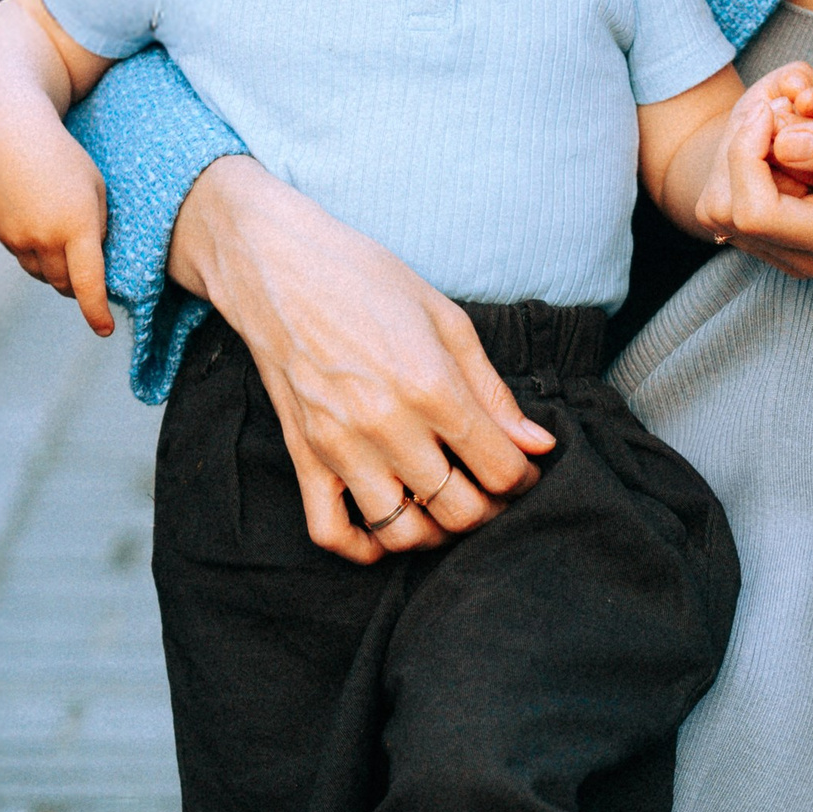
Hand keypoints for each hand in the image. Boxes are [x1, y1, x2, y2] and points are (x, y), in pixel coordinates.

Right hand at [0, 126, 114, 335]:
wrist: (10, 131)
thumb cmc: (64, 156)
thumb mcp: (96, 188)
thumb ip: (97, 229)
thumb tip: (94, 264)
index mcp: (76, 226)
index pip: (88, 284)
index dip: (96, 312)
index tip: (104, 329)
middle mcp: (43, 238)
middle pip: (65, 284)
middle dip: (80, 287)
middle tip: (92, 280)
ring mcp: (17, 238)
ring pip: (42, 275)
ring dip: (57, 272)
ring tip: (66, 248)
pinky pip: (23, 259)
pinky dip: (37, 256)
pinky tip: (42, 230)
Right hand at [170, 158, 558, 564]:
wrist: (275, 263)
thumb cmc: (365, 279)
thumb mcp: (446, 318)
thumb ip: (493, 390)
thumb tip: (537, 443)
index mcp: (430, 385)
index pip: (499, 467)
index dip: (523, 477)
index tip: (523, 468)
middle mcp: (385, 425)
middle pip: (459, 509)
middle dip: (490, 509)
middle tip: (492, 490)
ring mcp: (339, 447)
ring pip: (402, 533)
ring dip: (435, 532)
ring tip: (446, 507)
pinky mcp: (302, 456)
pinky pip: (331, 533)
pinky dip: (364, 548)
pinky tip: (389, 528)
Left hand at [697, 97, 812, 307]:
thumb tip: (784, 144)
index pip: (752, 212)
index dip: (747, 153)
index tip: (776, 106)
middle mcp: (807, 252)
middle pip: (723, 207)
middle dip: (740, 144)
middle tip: (784, 101)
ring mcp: (789, 245)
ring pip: (718, 198)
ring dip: (740, 142)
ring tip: (790, 107)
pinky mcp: (777, 227)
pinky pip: (729, 190)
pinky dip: (744, 147)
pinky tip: (783, 124)